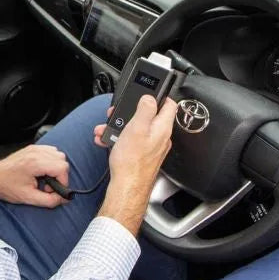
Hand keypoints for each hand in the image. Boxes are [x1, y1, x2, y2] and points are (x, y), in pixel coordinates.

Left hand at [0, 145, 69, 207]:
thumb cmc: (6, 186)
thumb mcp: (29, 198)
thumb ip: (50, 200)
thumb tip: (63, 199)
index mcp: (35, 163)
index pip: (62, 168)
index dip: (63, 181)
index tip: (54, 190)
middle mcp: (36, 153)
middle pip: (62, 160)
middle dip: (59, 175)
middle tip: (47, 186)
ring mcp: (34, 149)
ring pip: (57, 154)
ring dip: (55, 168)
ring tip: (44, 179)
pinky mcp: (32, 148)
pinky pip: (50, 151)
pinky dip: (50, 161)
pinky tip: (41, 171)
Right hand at [97, 95, 178, 234]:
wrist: (127, 187)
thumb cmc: (132, 161)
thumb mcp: (137, 127)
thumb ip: (145, 109)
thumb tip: (150, 97)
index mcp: (162, 127)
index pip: (169, 104)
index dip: (159, 95)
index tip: (147, 92)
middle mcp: (160, 137)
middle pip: (150, 116)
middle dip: (131, 113)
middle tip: (120, 113)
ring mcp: (152, 147)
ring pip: (137, 129)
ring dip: (121, 126)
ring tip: (109, 129)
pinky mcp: (142, 156)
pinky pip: (132, 141)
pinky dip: (120, 138)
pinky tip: (109, 141)